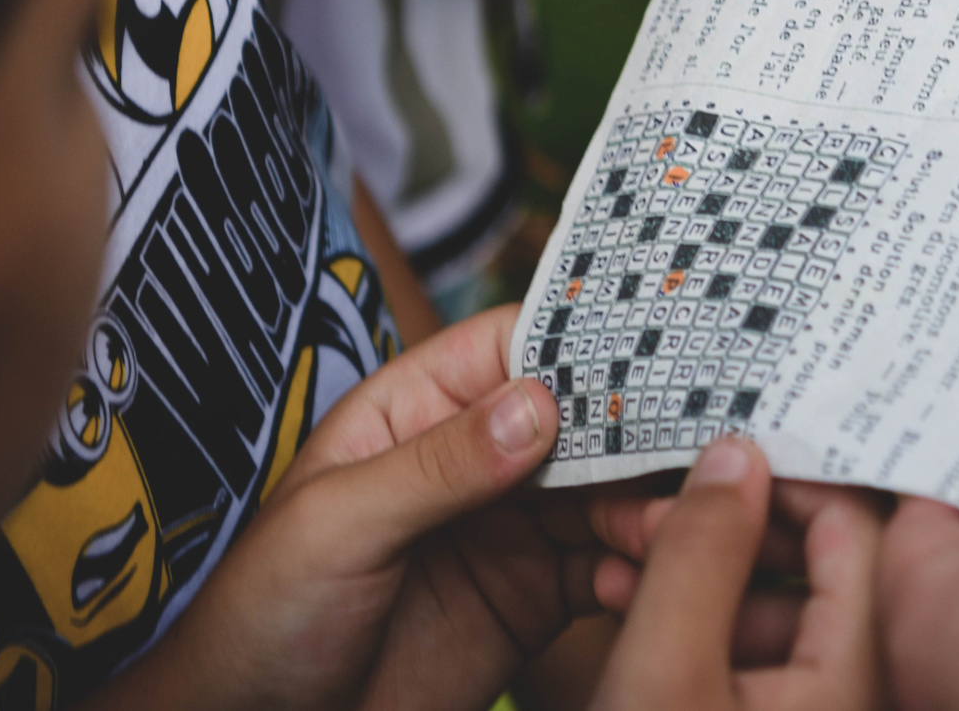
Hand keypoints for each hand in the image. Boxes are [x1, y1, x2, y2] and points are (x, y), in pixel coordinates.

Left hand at [100, 308, 634, 710]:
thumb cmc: (256, 617)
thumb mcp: (334, 527)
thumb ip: (435, 467)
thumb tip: (536, 405)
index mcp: (420, 411)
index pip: (519, 349)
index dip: (590, 341)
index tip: (664, 345)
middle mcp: (477, 459)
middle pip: (585, 422)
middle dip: (643, 433)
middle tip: (702, 448)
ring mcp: (511, 527)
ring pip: (607, 496)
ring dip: (650, 508)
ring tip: (675, 531)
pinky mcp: (533, 597)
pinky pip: (605, 568)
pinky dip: (637, 571)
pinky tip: (644, 582)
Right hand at [593, 439, 884, 710]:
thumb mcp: (661, 677)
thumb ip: (700, 560)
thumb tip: (735, 457)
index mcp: (862, 674)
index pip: (856, 525)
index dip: (786, 474)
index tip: (719, 444)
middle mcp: (859, 689)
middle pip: (812, 563)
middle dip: (722, 522)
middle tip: (644, 502)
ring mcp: (818, 709)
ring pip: (771, 606)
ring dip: (696, 567)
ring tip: (619, 544)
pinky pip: (751, 652)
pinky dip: (694, 620)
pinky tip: (625, 598)